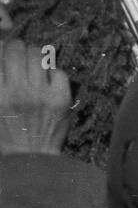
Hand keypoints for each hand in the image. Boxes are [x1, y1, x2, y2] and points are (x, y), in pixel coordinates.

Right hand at [0, 40, 71, 155]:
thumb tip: (0, 56)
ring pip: (39, 56)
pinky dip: (52, 73)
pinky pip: (58, 72)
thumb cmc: (2, 135)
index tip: (1, 51)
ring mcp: (41, 94)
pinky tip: (47, 80)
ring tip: (31, 63)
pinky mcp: (61, 99)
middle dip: (15, 48)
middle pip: (17, 49)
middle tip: (16, 54)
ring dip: (34, 56)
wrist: (28, 160)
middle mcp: (17, 92)